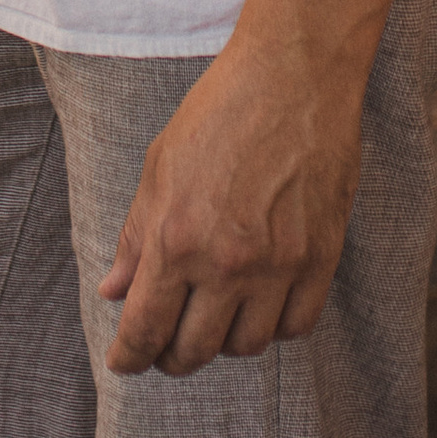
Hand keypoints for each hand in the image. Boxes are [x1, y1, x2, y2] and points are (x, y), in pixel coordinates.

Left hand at [97, 31, 364, 377]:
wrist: (294, 74)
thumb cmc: (219, 111)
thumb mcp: (159, 167)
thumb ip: (135, 235)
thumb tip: (114, 290)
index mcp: (177, 238)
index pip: (145, 329)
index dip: (130, 356)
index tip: (125, 363)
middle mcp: (227, 261)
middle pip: (194, 350)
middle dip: (172, 357)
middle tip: (168, 345)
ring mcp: (279, 263)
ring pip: (246, 346)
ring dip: (224, 340)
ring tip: (216, 316)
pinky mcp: (322, 257)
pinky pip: (296, 325)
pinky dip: (274, 325)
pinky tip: (260, 304)